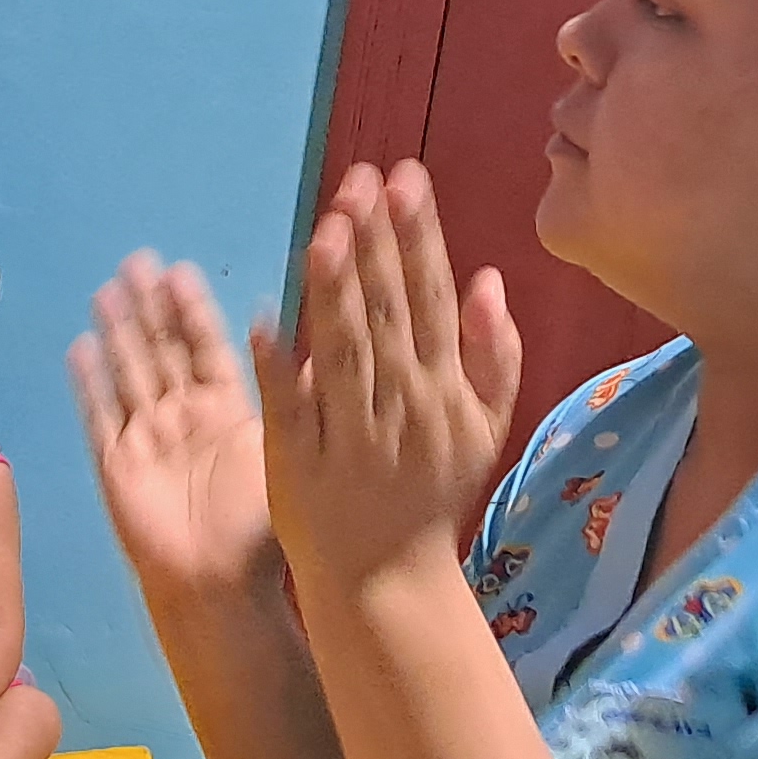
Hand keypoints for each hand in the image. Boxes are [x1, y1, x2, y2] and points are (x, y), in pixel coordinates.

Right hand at [69, 252, 285, 604]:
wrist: (216, 587)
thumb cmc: (256, 532)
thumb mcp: (283, 457)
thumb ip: (295, 402)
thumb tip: (319, 348)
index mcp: (227, 412)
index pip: (206, 348)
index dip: (192, 311)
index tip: (180, 270)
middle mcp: (184, 418)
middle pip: (161, 351)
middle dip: (149, 308)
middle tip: (137, 260)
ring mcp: (146, 439)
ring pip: (129, 373)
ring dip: (117, 332)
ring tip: (106, 289)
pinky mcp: (115, 465)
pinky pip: (99, 416)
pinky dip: (89, 384)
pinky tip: (79, 348)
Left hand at [255, 161, 523, 594]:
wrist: (389, 580)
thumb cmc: (434, 493)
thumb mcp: (485, 426)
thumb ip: (493, 353)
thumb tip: (488, 278)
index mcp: (443, 390)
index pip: (431, 299)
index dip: (419, 238)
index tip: (407, 179)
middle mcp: (399, 405)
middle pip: (387, 313)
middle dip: (375, 243)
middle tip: (362, 178)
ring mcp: (348, 434)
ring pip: (341, 353)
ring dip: (334, 292)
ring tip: (324, 229)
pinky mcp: (298, 463)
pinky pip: (289, 410)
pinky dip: (278, 368)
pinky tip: (264, 319)